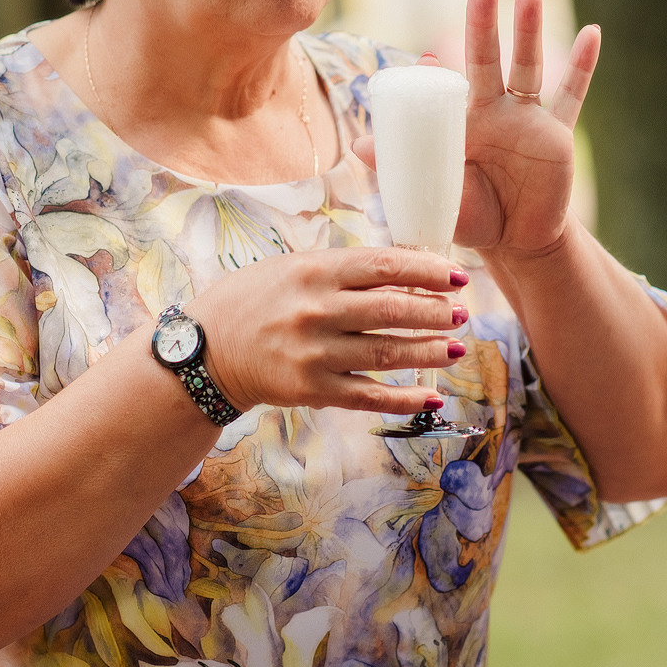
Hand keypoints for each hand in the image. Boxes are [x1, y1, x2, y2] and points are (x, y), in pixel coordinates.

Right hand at [188, 247, 467, 416]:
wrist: (205, 350)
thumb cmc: (254, 300)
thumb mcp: (293, 268)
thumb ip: (343, 270)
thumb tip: (405, 271)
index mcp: (314, 270)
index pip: (385, 267)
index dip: (427, 272)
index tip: (457, 276)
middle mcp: (316, 310)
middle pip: (392, 310)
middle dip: (435, 312)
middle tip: (462, 314)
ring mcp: (314, 353)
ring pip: (386, 353)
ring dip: (428, 352)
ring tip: (454, 349)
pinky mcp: (311, 390)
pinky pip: (368, 396)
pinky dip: (404, 399)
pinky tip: (432, 398)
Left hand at [354, 0, 599, 260]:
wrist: (517, 242)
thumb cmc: (470, 216)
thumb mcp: (433, 194)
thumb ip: (401, 170)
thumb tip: (357, 146)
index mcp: (460, 120)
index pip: (447, 85)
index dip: (438, 70)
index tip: (428, 57)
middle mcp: (493, 110)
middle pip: (488, 57)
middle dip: (483, 21)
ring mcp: (527, 118)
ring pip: (529, 65)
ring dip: (529, 29)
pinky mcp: (557, 134)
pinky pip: (572, 95)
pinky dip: (583, 65)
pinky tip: (593, 32)